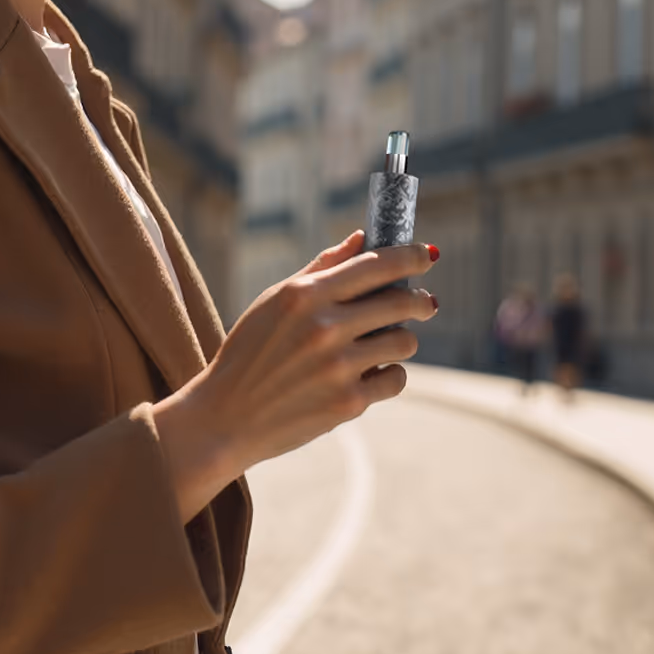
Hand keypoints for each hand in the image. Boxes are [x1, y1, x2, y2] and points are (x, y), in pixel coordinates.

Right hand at [154, 231, 437, 523]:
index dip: (409, 256)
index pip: (374, 264)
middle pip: (401, 301)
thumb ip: (320, 268)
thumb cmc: (250, 352)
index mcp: (304, 294)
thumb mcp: (274, 300)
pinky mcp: (348, 402)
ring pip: (404, 341)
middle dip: (421, 300)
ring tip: (386, 342)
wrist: (226, 416)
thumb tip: (361, 238)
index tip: (425, 255)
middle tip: (426, 303)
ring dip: (402, 339)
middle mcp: (324, 326)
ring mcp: (338, 366)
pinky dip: (390, 374)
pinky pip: (395, 379)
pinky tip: (372, 373)